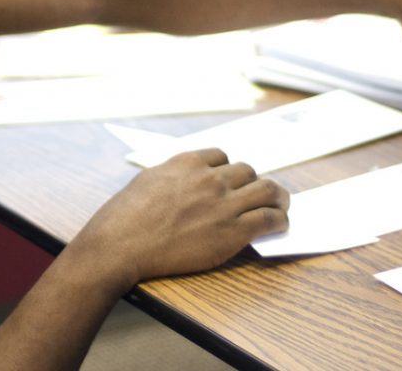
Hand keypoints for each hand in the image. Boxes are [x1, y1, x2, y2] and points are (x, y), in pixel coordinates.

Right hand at [73, 149, 288, 290]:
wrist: (121, 244)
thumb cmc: (125, 216)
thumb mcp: (148, 180)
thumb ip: (173, 175)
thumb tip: (186, 180)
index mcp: (187, 162)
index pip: (222, 156)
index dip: (228, 170)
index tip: (230, 181)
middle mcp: (210, 178)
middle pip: (247, 171)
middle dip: (252, 183)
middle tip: (256, 195)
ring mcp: (223, 205)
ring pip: (267, 190)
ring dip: (277, 197)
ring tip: (280, 205)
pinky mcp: (232, 232)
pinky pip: (269, 219)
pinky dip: (279, 221)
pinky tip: (280, 225)